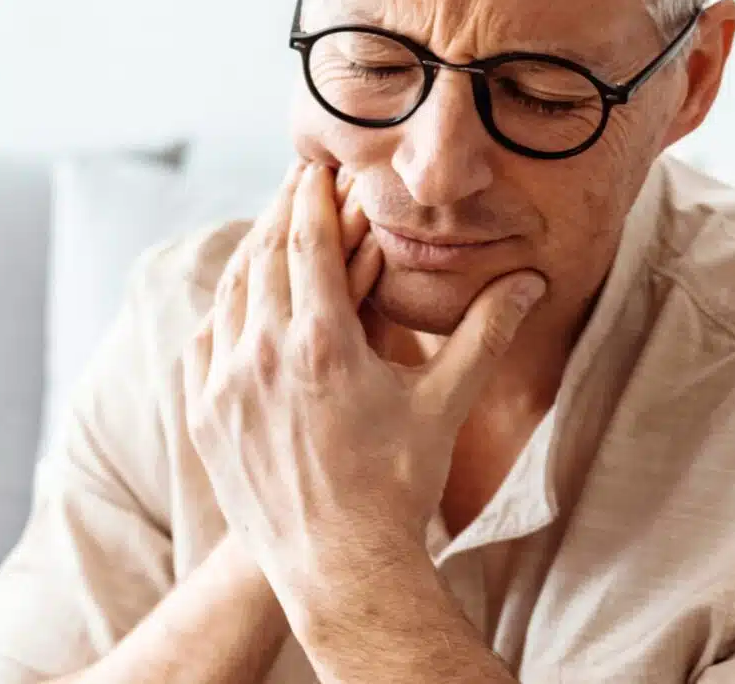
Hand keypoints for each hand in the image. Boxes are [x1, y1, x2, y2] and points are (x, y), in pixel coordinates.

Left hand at [180, 160, 546, 588]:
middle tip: (295, 182)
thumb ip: (484, 333)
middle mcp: (261, 357)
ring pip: (231, 295)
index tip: (316, 166)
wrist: (340, 568)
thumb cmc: (398, 487)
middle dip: (281, 213)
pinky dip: (225, 311)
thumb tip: (531, 279)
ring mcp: (223, 386)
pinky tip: (241, 300)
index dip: (311, 197)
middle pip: (263, 257)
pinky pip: (205, 342)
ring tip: (272, 231)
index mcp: (320, 345)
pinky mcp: (203, 414)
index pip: (306, 242)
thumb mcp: (445, 405)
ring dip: (252, 256)